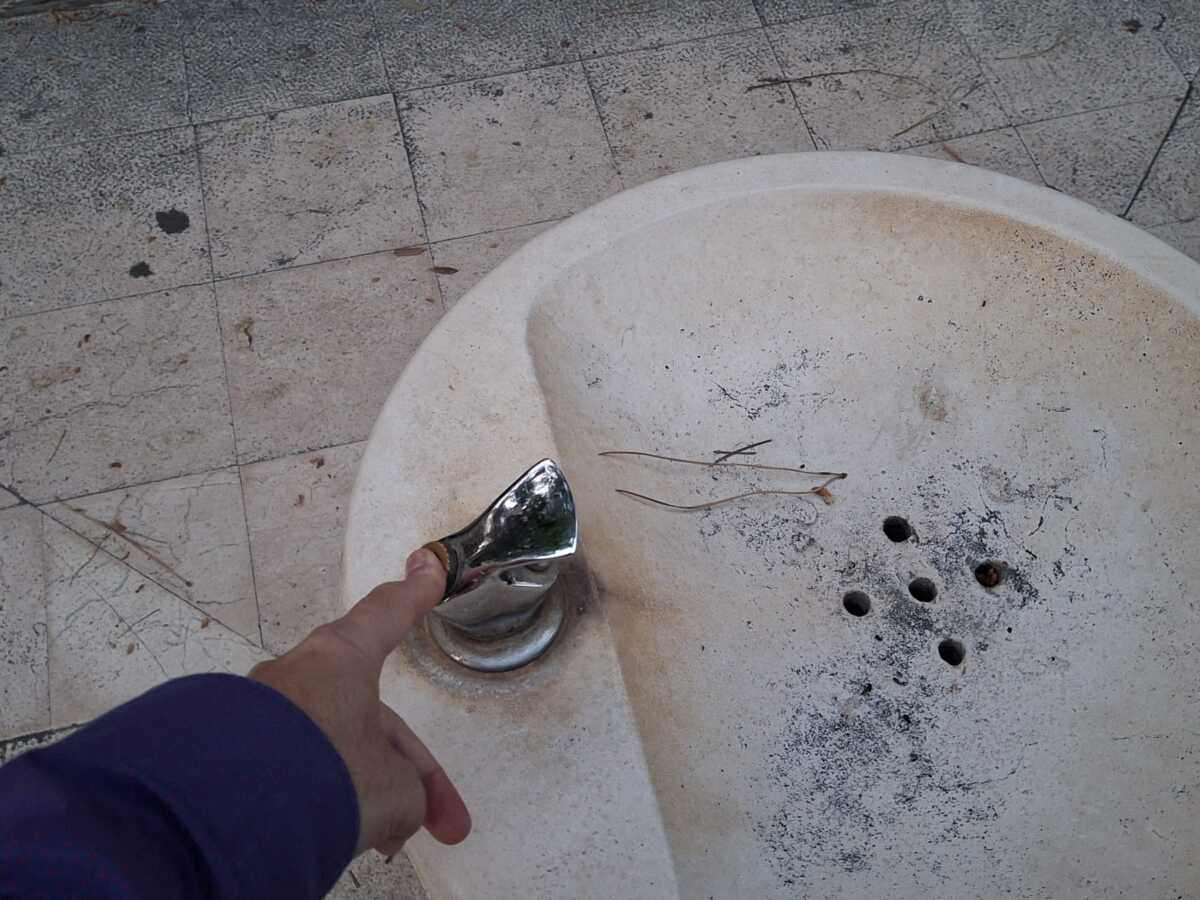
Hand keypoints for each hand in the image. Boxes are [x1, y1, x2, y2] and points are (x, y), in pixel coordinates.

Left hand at [250, 549, 469, 854]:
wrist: (233, 808)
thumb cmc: (327, 770)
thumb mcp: (396, 787)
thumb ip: (409, 789)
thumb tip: (397, 806)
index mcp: (342, 658)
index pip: (387, 614)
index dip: (414, 595)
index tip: (427, 567)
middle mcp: (300, 676)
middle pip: (369, 720)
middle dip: (408, 774)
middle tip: (443, 823)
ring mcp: (261, 714)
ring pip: (334, 753)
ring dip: (365, 793)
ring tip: (383, 840)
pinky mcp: (231, 754)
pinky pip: (293, 773)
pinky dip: (321, 800)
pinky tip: (334, 837)